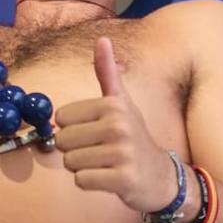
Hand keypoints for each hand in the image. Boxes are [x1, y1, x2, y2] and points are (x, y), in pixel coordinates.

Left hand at [54, 37, 176, 213]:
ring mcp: (122, 153)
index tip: (94, 132)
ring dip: (82, 167)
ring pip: (70, 162)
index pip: (62, 118)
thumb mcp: (122, 103)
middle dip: (75, 150)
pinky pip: (82, 180)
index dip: (73, 129)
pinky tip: (108, 178)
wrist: (161, 175)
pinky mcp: (123, 179)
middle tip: (100, 151)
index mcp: (113, 105)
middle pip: (63, 141)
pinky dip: (90, 182)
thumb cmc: (134, 136)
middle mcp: (119, 126)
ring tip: (104, 164)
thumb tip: (102, 39)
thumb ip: (107, 73)